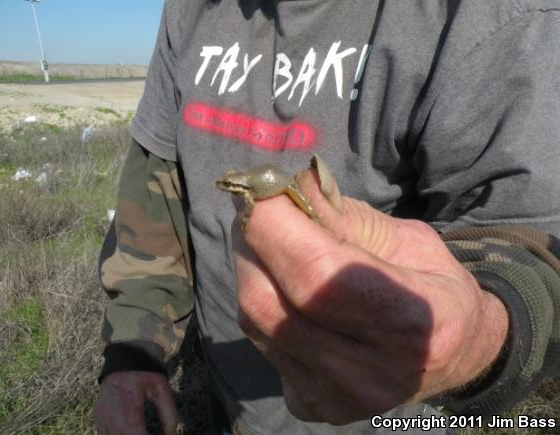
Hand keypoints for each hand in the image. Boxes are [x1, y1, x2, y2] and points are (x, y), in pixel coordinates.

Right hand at [95, 371, 177, 434]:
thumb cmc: (145, 371)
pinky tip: (128, 431)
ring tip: (140, 431)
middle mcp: (112, 421)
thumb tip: (172, 434)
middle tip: (147, 432)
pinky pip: (104, 434)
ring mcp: (101, 419)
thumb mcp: (162, 390)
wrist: (126, 353)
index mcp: (129, 415)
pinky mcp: (98, 416)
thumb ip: (169, 415)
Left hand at [232, 165, 508, 424]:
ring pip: (256, 320)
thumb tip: (287, 184)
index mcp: (409, 322)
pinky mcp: (312, 405)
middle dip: (251, 243)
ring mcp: (335, 396)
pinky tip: (284, 288)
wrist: (456, 356)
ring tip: (270, 243)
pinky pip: (262, 341)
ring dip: (252, 269)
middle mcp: (367, 372)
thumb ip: (344, 215)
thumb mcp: (407, 238)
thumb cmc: (434, 285)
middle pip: (268, 302)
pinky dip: (263, 302)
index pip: (316, 274)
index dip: (273, 225)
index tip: (256, 186)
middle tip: (255, 211)